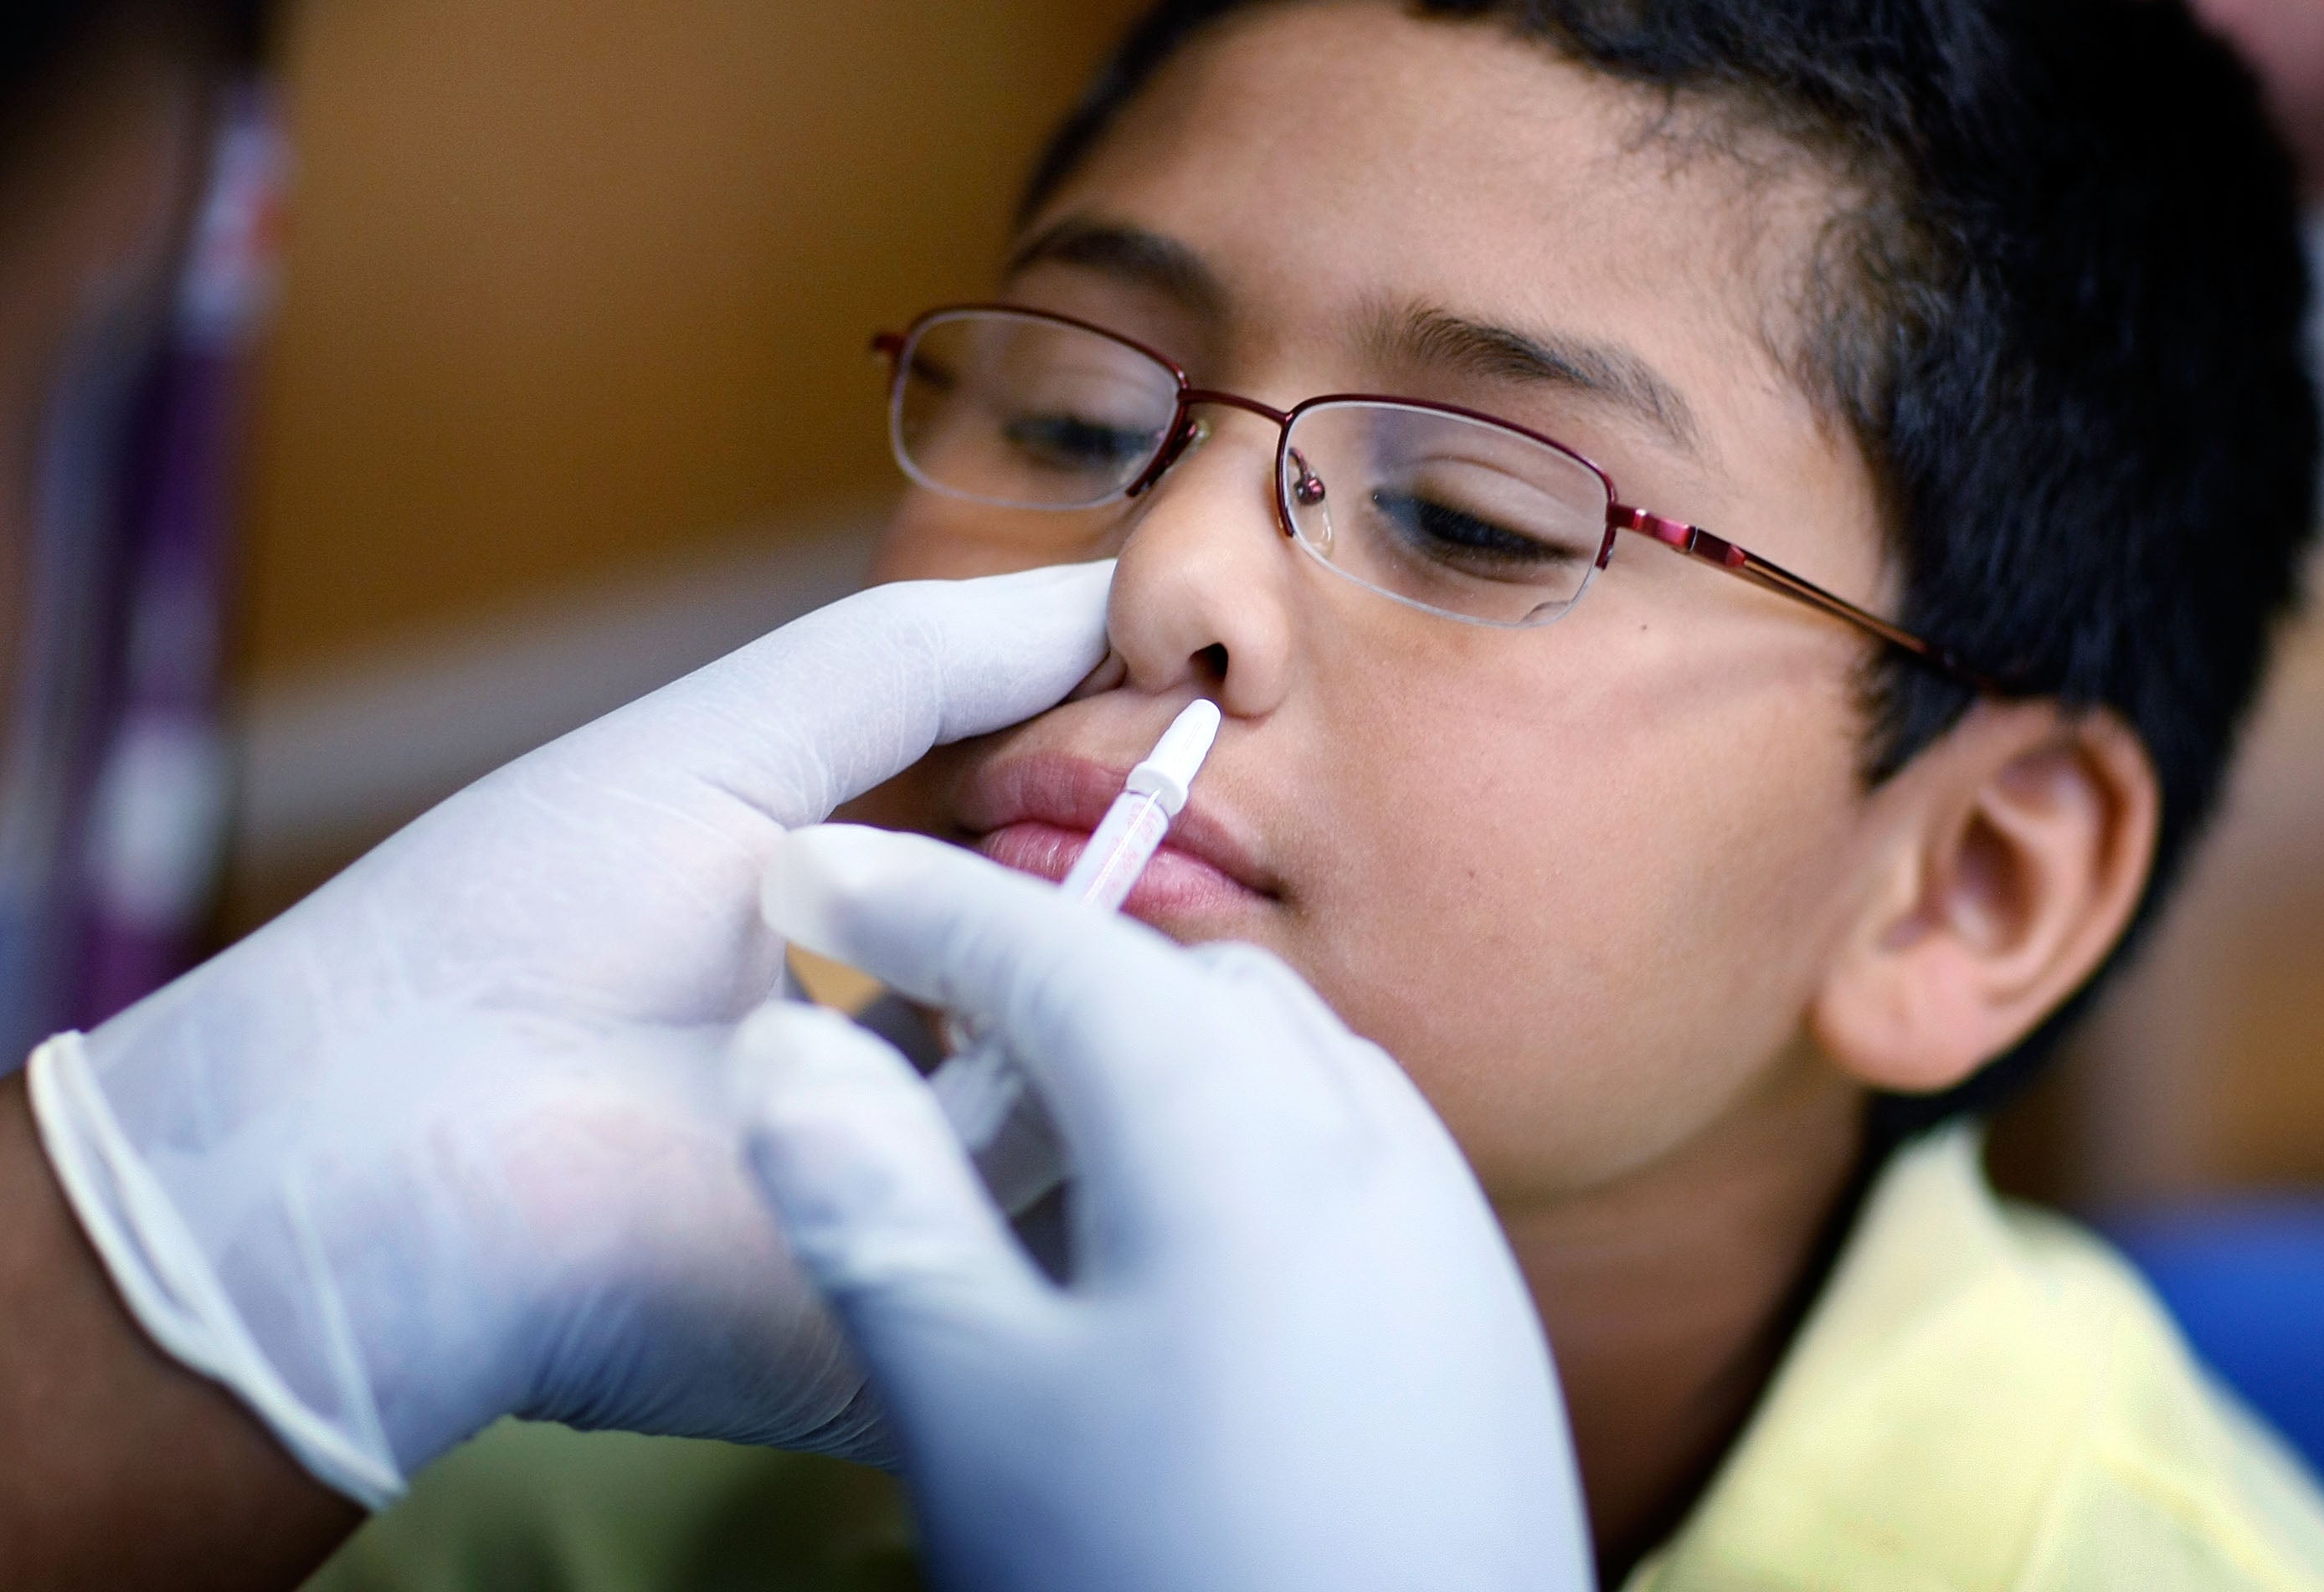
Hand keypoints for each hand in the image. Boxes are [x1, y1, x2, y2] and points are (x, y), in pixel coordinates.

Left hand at [26, 563, 1112, 1506]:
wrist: (371, 1143)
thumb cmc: (514, 922)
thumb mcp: (740, 744)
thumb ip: (929, 663)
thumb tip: (1110, 592)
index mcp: (876, 973)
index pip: (1055, 893)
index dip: (1130, 806)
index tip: (1207, 722)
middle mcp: (920, 1096)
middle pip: (1104, 996)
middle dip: (1170, 895)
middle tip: (1216, 798)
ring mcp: (933, 1210)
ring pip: (1120, 1094)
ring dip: (1153, 981)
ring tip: (1189, 887)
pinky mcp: (943, 1315)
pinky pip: (1084, 1207)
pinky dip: (1115, 1087)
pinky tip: (1120, 996)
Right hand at [738, 826, 1592, 1591]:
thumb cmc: (1176, 1586)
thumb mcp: (978, 1404)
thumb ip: (876, 1203)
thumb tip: (785, 1043)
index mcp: (1233, 1125)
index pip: (1050, 949)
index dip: (913, 899)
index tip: (811, 867)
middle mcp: (1365, 1132)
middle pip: (1173, 980)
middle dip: (1036, 966)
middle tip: (911, 1012)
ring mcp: (1441, 1219)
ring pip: (1270, 1054)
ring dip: (1144, 1048)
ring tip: (1031, 1133)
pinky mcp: (1473, 1309)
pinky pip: (1337, 1143)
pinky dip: (1232, 1129)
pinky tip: (1170, 1243)